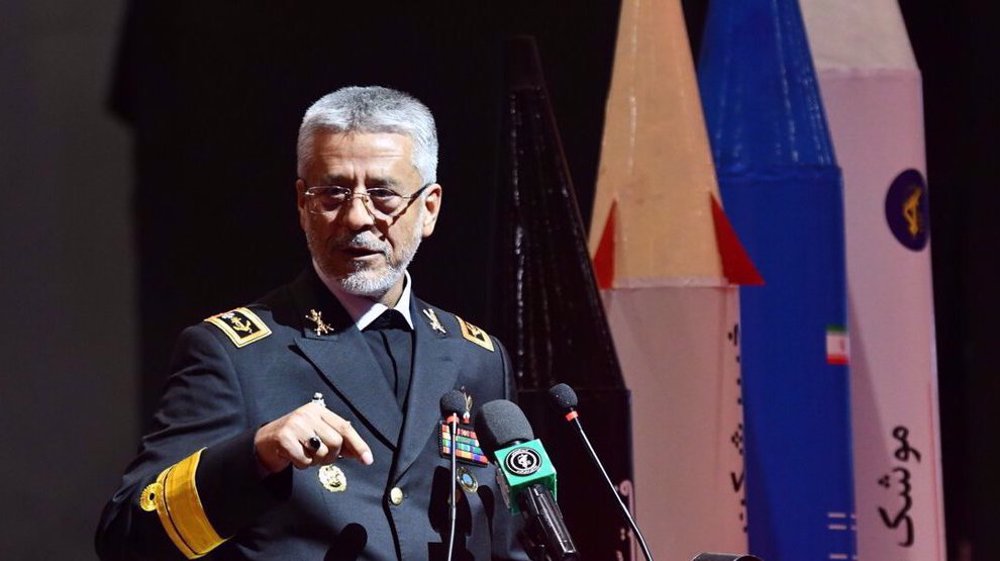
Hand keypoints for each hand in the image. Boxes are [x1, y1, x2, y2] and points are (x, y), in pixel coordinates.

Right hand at [254, 401, 373, 473]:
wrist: (263, 442)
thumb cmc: (295, 439)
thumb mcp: (317, 434)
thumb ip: (338, 441)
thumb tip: (360, 453)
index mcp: (319, 411)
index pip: (345, 427)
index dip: (358, 445)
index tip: (368, 460)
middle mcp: (308, 414)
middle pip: (336, 442)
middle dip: (331, 456)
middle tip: (319, 456)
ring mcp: (295, 425)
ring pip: (322, 453)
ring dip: (315, 461)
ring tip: (305, 454)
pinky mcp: (284, 438)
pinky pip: (305, 461)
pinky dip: (302, 465)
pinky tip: (294, 457)